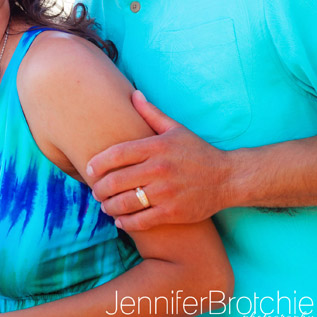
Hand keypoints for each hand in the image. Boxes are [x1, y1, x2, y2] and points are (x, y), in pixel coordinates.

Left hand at [86, 90, 231, 229]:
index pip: (117, 154)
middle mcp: (159, 169)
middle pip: (116, 180)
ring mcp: (166, 192)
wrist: (227, 178)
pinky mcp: (173, 212)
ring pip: (126, 203)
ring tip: (105, 206)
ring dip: (109, 206)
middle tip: (95, 191)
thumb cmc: (197, 152)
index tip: (89, 169)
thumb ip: (151, 113)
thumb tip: (133, 94)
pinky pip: (141, 220)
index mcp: (157, 146)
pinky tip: (120, 220)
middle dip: (100, 188)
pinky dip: (126, 222)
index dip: (98, 163)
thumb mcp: (176, 129)